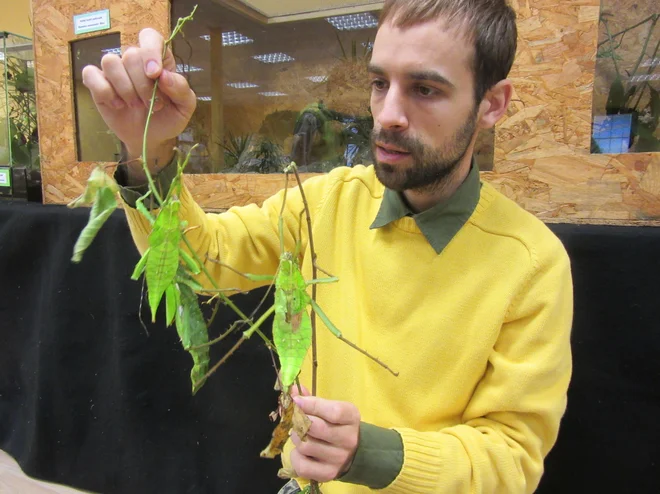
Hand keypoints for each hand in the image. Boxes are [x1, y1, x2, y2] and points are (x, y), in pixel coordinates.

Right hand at [81, 28, 196, 178]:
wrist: (150, 138)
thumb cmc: (168, 118)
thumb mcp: (184, 107)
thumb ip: (181, 88)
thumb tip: (164, 76)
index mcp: (158, 60)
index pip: (150, 37)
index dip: (150, 52)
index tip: (155, 75)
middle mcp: (135, 61)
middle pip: (131, 54)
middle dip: (142, 84)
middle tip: (151, 103)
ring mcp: (115, 71)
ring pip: (110, 61)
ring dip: (125, 88)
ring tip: (135, 105)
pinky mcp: (98, 82)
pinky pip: (91, 74)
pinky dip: (104, 91)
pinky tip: (118, 105)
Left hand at [289, 389, 360, 482]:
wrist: (354, 453)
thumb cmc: (337, 425)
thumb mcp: (331, 408)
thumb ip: (312, 399)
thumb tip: (293, 391)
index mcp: (351, 417)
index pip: (333, 411)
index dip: (311, 404)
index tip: (296, 400)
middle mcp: (348, 439)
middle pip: (315, 427)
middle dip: (299, 420)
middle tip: (296, 419)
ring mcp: (339, 459)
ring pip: (305, 445)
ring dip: (296, 437)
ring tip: (300, 435)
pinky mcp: (328, 474)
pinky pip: (302, 466)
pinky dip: (295, 456)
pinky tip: (300, 451)